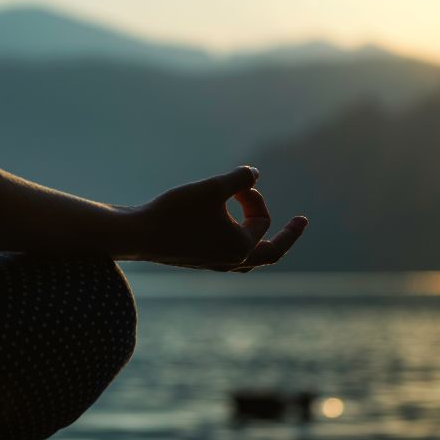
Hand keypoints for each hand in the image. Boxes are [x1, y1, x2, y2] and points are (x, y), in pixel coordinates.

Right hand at [130, 166, 307, 270]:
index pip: (262, 220)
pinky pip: (230, 259)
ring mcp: (214, 265)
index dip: (253, 196)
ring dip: (262, 243)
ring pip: (249, 260)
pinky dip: (240, 245)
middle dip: (287, 235)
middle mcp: (231, 261)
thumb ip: (238, 179)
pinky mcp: (197, 261)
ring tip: (271, 238)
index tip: (237, 184)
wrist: (136, 235)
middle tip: (302, 222)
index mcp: (240, 247)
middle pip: (270, 253)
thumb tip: (255, 173)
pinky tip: (233, 236)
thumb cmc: (175, 211)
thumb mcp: (212, 188)